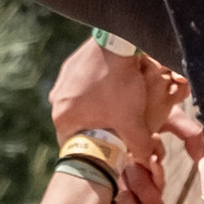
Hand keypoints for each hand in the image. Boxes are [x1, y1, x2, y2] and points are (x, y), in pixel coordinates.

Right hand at [47, 36, 173, 186]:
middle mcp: (56, 100)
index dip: (91, 152)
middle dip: (97, 130)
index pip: (73, 147)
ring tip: (118, 106)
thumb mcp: (132, 120)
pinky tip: (115, 87)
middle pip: (78, 126)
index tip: (106, 152)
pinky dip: (97, 90)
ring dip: (97, 109)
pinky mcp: (71, 66)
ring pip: (81, 105)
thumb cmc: (120, 82)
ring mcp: (62, 81)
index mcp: (63, 118)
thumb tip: (147, 163)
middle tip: (117, 130)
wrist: (118, 41)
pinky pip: (84, 86)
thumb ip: (139, 146)